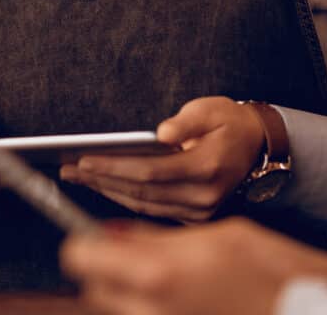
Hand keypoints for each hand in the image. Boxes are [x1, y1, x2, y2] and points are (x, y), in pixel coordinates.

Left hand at [59, 97, 263, 221]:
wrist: (258, 148)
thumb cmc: (229, 124)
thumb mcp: (211, 109)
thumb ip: (186, 121)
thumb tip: (162, 132)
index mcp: (207, 167)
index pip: (150, 171)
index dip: (114, 167)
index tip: (83, 161)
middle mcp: (204, 196)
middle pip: (141, 192)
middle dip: (101, 181)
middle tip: (68, 171)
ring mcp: (200, 212)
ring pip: (144, 205)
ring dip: (107, 191)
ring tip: (77, 178)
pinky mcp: (195, 218)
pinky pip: (153, 211)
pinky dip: (125, 199)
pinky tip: (103, 187)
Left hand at [61, 217, 326, 314]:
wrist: (316, 311)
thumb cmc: (276, 270)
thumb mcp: (214, 235)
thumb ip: (156, 239)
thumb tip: (111, 236)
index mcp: (158, 276)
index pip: (81, 259)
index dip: (84, 244)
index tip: (94, 238)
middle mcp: (153, 312)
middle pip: (94, 291)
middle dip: (104, 272)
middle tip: (130, 257)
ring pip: (121, 310)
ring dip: (129, 293)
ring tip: (166, 279)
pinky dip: (153, 307)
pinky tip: (183, 298)